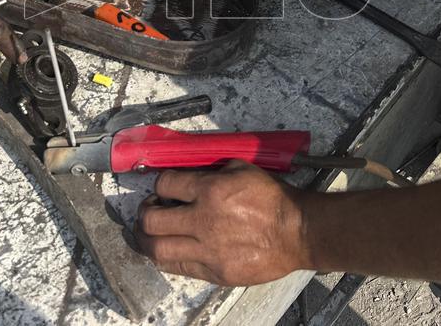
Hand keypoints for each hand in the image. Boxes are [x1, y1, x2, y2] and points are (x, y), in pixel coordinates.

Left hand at [135, 160, 308, 285]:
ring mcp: (208, 249)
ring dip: (146, 241)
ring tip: (147, 235)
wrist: (297, 231)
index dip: (158, 185)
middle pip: (151, 220)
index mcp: (210, 190)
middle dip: (143, 214)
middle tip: (148, 212)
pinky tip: (169, 251)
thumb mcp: (243, 169)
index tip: (161, 189)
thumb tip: (190, 173)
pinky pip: (180, 268)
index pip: (165, 184)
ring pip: (158, 249)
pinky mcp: (215, 272)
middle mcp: (203, 220)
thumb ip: (212, 171)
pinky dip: (168, 259)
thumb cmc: (273, 198)